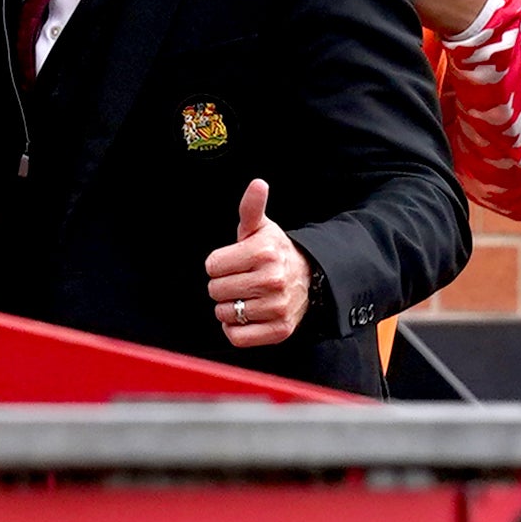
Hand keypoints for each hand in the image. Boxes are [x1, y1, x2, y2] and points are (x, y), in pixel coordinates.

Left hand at [205, 179, 308, 348]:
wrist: (309, 279)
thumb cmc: (275, 252)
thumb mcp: (261, 228)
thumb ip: (251, 207)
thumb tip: (258, 184)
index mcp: (263, 253)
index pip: (211, 266)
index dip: (218, 263)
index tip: (234, 261)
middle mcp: (271, 280)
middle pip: (215, 290)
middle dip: (222, 285)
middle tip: (240, 279)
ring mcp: (276, 307)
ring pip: (224, 314)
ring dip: (228, 308)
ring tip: (245, 297)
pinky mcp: (279, 331)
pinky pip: (236, 337)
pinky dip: (235, 329)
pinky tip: (246, 316)